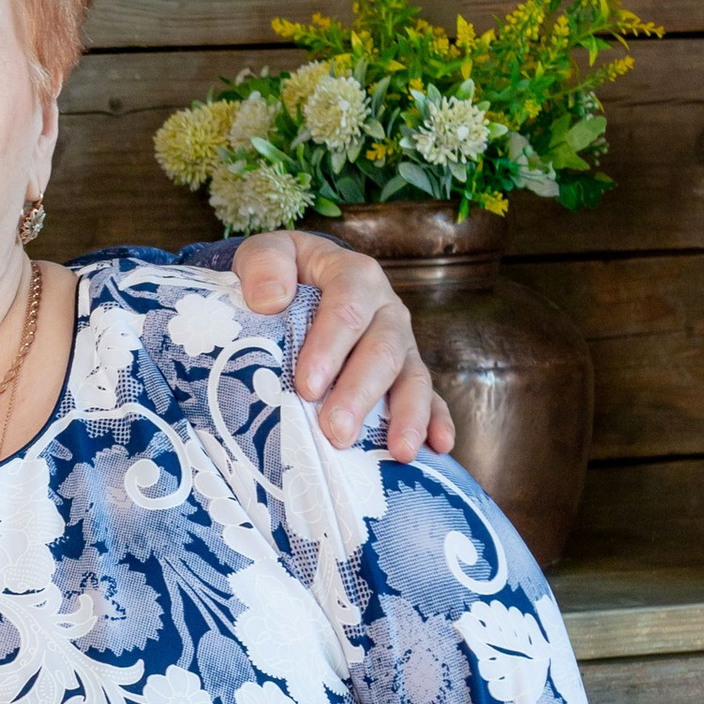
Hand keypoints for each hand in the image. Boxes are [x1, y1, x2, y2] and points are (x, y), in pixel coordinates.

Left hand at [230, 231, 455, 462]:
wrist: (298, 280)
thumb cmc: (279, 272)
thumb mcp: (265, 251)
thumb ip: (263, 264)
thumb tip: (270, 300)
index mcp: (355, 276)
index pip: (347, 309)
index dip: (329, 347)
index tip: (306, 386)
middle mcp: (386, 309)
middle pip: (382, 350)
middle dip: (361, 393)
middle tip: (336, 432)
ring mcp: (401, 343)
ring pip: (412, 377)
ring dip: (408, 415)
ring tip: (400, 452)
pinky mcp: (406, 372)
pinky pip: (430, 396)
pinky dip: (437, 421)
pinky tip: (439, 447)